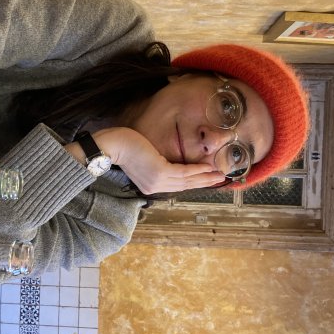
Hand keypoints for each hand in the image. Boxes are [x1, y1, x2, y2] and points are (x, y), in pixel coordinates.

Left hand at [92, 127, 222, 194]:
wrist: (113, 146)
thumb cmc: (125, 147)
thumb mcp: (144, 159)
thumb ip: (156, 164)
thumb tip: (167, 161)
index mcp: (151, 186)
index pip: (176, 185)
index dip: (194, 183)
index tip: (207, 180)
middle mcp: (155, 187)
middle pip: (184, 185)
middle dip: (204, 182)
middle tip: (220, 179)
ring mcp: (157, 181)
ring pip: (186, 180)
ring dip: (205, 177)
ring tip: (219, 174)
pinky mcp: (160, 172)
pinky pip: (183, 172)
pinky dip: (196, 170)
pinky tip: (207, 167)